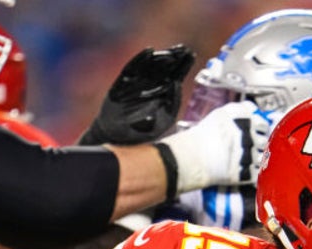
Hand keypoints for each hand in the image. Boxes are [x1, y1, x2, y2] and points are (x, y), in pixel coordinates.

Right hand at [79, 45, 195, 145]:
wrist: (120, 137)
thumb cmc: (144, 131)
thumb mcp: (165, 119)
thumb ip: (173, 102)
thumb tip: (176, 83)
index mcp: (164, 93)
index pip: (176, 75)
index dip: (183, 64)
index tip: (190, 54)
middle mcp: (150, 85)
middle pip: (164, 67)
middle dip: (174, 57)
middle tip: (183, 49)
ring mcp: (136, 83)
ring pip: (150, 66)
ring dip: (160, 57)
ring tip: (170, 52)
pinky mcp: (122, 83)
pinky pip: (132, 69)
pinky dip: (139, 60)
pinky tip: (149, 52)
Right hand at [158, 101, 269, 191]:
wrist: (191, 158)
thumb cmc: (201, 137)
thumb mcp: (221, 114)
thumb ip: (240, 111)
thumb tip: (252, 110)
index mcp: (244, 119)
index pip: (263, 122)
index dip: (259, 128)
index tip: (256, 131)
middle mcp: (249, 135)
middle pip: (264, 139)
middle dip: (258, 142)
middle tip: (247, 145)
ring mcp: (249, 154)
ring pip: (263, 155)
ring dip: (256, 156)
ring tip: (244, 157)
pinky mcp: (246, 172)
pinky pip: (257, 172)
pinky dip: (252, 171)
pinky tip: (243, 168)